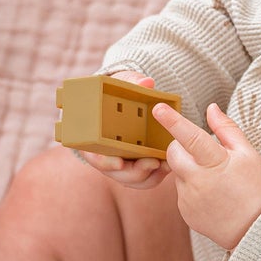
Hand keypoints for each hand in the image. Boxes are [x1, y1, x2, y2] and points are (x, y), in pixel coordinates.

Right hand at [73, 72, 168, 188]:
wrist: (128, 100)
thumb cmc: (118, 92)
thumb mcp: (122, 84)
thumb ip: (132, 82)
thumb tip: (147, 82)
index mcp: (92, 137)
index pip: (93, 156)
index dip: (105, 161)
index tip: (119, 162)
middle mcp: (105, 154)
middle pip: (115, 172)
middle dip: (134, 172)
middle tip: (151, 163)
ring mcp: (121, 163)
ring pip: (132, 179)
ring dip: (148, 175)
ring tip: (164, 164)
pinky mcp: (136, 166)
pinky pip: (145, 179)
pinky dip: (156, 175)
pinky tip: (168, 165)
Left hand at [152, 100, 260, 249]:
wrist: (258, 230)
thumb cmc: (257, 189)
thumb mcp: (249, 154)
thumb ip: (226, 129)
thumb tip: (211, 108)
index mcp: (215, 163)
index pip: (190, 137)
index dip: (173, 121)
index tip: (158, 108)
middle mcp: (197, 181)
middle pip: (173, 153)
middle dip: (180, 146)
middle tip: (202, 151)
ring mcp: (189, 199)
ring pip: (178, 172)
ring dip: (190, 169)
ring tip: (215, 180)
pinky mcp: (185, 212)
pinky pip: (182, 191)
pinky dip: (192, 188)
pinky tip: (212, 195)